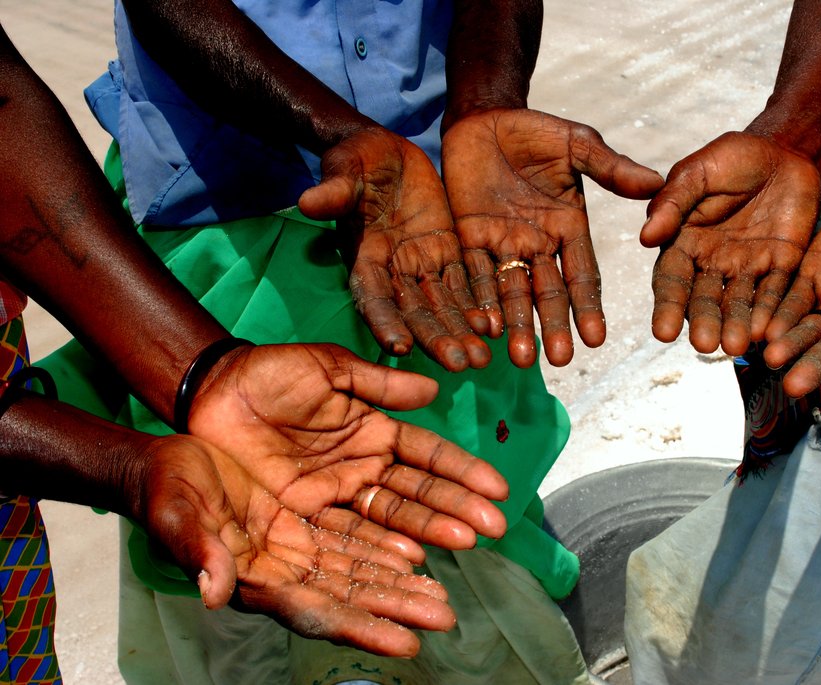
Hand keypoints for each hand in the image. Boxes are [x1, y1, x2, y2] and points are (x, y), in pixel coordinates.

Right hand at [137, 433, 452, 656]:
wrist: (166, 463)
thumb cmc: (165, 493)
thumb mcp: (176, 516)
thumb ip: (198, 552)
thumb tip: (214, 594)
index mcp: (255, 579)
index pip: (317, 611)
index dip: (361, 627)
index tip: (405, 643)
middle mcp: (284, 570)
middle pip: (351, 596)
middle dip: (397, 608)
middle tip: (444, 617)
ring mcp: (297, 547)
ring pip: (359, 569)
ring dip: (400, 584)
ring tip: (441, 595)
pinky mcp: (305, 520)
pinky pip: (353, 537)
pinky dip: (384, 547)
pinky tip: (416, 552)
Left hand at [185, 343, 509, 562]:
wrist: (211, 394)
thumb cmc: (271, 374)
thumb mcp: (330, 369)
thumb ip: (380, 384)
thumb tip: (435, 389)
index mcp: (374, 432)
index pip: (427, 456)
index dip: (462, 471)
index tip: (497, 489)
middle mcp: (363, 469)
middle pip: (418, 494)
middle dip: (457, 509)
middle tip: (494, 528)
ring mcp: (336, 497)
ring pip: (390, 520)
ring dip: (429, 535)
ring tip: (466, 546)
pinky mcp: (305, 518)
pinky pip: (347, 537)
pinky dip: (380, 550)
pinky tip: (411, 562)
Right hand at [298, 128, 491, 371]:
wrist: (386, 150)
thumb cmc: (358, 158)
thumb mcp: (345, 169)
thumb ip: (334, 191)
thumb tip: (307, 201)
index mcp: (365, 256)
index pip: (373, 296)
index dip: (385, 322)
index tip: (399, 348)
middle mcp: (394, 270)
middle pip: (414, 312)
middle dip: (435, 339)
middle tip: (458, 366)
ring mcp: (421, 265)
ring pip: (442, 306)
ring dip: (460, 333)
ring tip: (481, 359)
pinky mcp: (446, 253)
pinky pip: (463, 286)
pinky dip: (476, 307)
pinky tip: (494, 329)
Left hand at [442, 108, 663, 367]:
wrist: (484, 117)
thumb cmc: (534, 130)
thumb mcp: (576, 144)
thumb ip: (609, 167)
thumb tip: (657, 184)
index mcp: (569, 228)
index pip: (581, 275)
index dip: (588, 306)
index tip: (597, 338)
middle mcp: (538, 245)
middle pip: (547, 293)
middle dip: (553, 326)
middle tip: (560, 360)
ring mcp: (502, 245)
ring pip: (512, 293)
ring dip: (518, 325)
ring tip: (522, 359)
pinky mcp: (468, 240)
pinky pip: (476, 275)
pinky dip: (481, 301)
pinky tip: (487, 328)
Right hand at [641, 131, 820, 354]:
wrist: (784, 149)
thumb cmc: (732, 157)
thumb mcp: (697, 172)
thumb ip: (674, 202)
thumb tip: (645, 238)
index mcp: (683, 243)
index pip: (671, 280)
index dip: (667, 306)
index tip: (663, 333)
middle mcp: (711, 264)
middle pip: (704, 300)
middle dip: (704, 322)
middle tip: (705, 345)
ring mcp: (746, 268)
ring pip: (739, 303)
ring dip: (737, 326)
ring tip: (738, 346)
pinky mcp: (781, 267)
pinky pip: (776, 293)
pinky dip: (773, 312)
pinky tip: (770, 331)